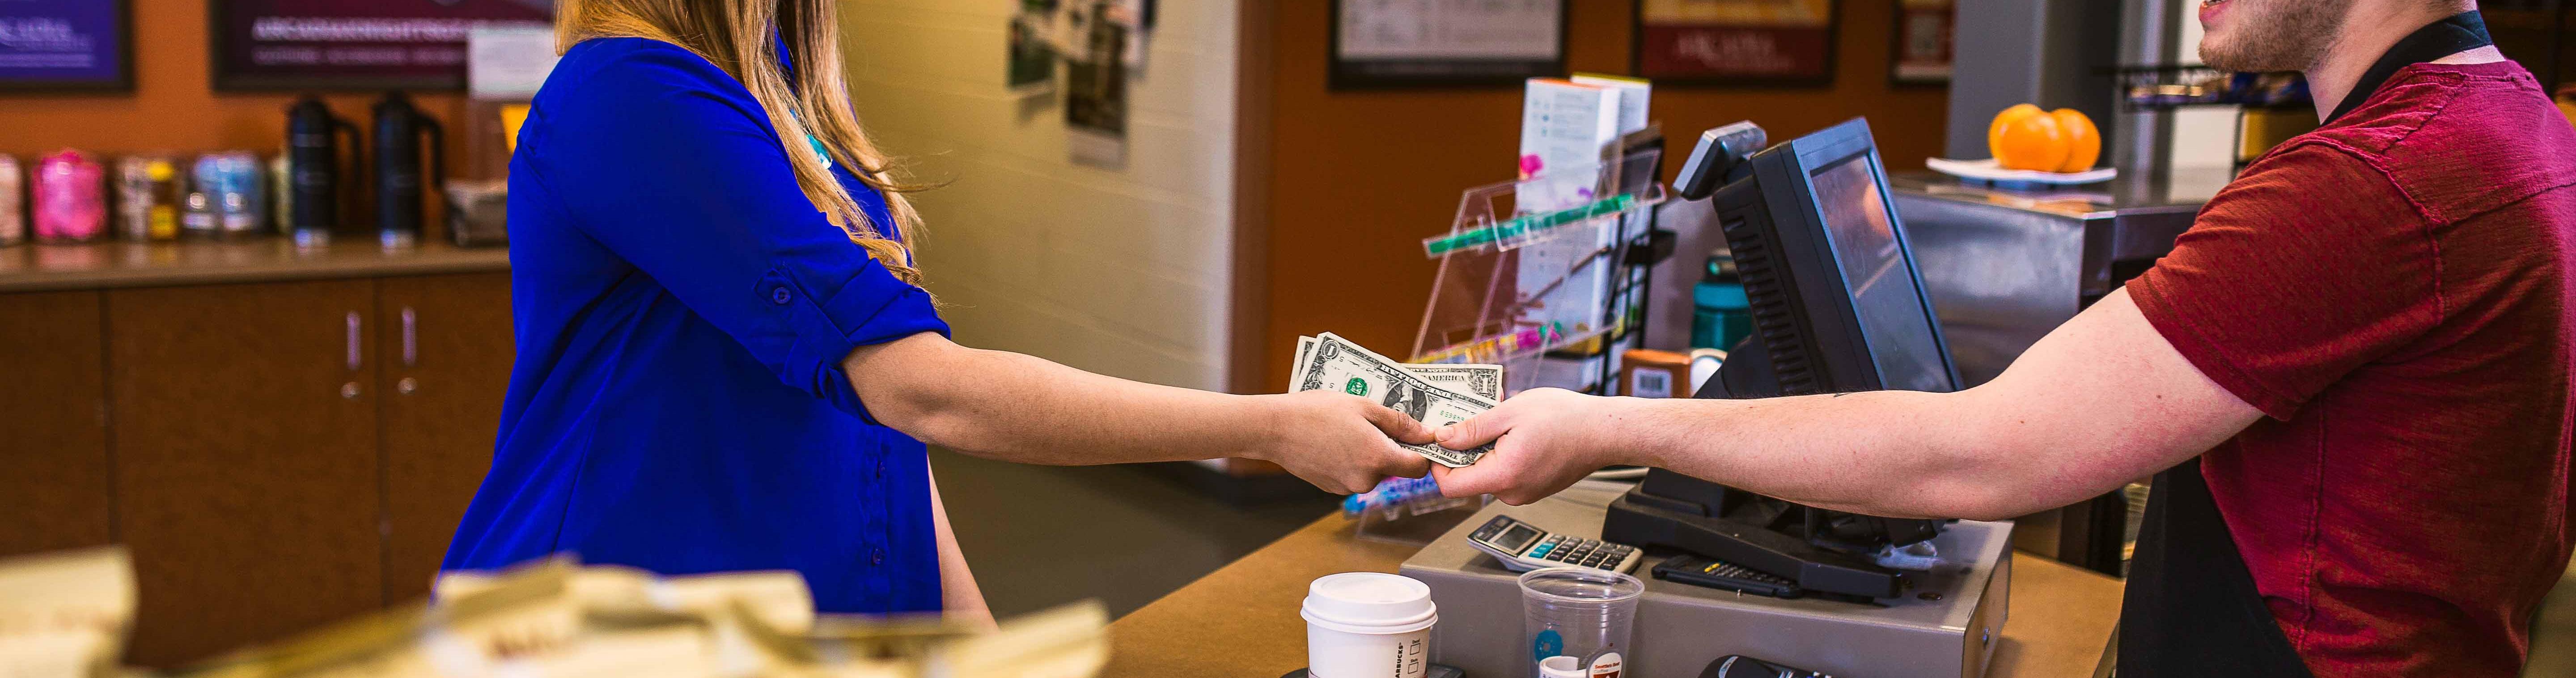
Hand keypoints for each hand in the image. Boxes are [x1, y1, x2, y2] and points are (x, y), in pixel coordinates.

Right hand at [1252, 390, 1436, 493]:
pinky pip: (1354, 475)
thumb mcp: (1364, 406)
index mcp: (1378, 458)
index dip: (1422, 452)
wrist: (1274, 428)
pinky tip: (1335, 441)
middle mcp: (1365, 480)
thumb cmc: (1317, 411)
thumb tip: (1427, 434)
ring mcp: (1347, 487)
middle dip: (1391, 448)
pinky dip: (1352, 460)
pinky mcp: (1332, 489)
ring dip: (1370, 453)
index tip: (1418, 436)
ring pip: (1374, 472)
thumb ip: (1400, 423)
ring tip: (1349, 429)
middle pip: (1395, 468)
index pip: (1418, 468)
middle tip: (1374, 422)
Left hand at [1428, 388, 1624, 504]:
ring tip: (1499, 419)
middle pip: (1467, 478)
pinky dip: (1500, 452)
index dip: (1437, 463)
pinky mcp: (1532, 488)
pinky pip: (1504, 473)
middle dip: (1463, 447)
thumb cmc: (1566, 418)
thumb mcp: (1510, 412)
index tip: (1439, 438)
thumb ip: (1472, 429)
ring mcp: (1523, 493)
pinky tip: (1514, 431)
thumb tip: (1442, 438)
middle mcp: (1511, 493)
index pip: (1450, 486)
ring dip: (1484, 447)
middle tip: (1471, 416)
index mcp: (1503, 476)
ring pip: (1486, 473)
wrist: (1605, 431)